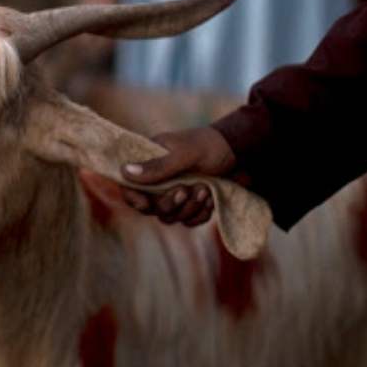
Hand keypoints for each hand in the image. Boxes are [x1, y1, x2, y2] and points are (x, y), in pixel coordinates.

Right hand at [120, 127, 237, 225]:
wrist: (242, 153)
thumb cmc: (211, 146)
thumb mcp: (185, 154)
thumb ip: (157, 166)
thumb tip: (125, 171)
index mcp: (150, 160)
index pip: (130, 185)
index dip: (133, 198)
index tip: (145, 205)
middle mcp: (159, 179)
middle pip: (151, 207)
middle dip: (170, 203)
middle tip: (186, 190)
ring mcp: (174, 192)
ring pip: (170, 217)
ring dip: (189, 208)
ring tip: (205, 190)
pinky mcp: (190, 204)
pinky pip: (187, 221)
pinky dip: (200, 214)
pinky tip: (211, 199)